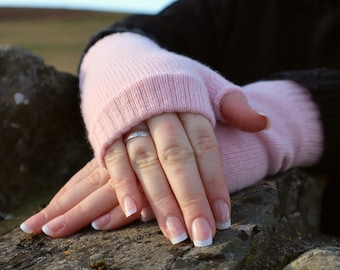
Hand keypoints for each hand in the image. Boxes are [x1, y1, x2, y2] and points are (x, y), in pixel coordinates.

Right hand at [21, 91, 267, 245]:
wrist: (127, 61)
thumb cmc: (172, 80)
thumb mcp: (205, 81)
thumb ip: (233, 104)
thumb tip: (264, 123)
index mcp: (189, 101)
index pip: (206, 146)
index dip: (215, 181)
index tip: (224, 216)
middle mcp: (161, 112)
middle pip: (178, 159)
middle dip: (190, 198)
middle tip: (202, 235)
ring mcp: (132, 120)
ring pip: (148, 163)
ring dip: (160, 200)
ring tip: (175, 234)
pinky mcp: (108, 128)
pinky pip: (115, 158)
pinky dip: (124, 184)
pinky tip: (133, 212)